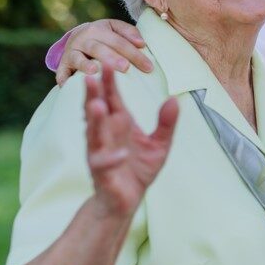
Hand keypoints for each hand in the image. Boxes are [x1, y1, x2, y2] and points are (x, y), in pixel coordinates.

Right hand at [57, 20, 152, 85]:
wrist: (77, 37)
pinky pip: (61, 72)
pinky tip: (68, 87)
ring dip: (85, 65)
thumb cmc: (104, 36)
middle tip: (126, 68)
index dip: (134, 54)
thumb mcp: (115, 28)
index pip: (119, 42)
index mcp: (99, 29)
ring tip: (95, 71)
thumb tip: (141, 43)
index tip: (149, 67)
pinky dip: (64, 79)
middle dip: (112, 58)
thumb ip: (129, 33)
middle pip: (99, 49)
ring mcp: (71, 52)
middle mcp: (83, 39)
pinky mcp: (63, 65)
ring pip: (78, 58)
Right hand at [85, 62, 178, 217]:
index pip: (112, 99)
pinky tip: (121, 154)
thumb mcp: (159, 145)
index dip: (109, 83)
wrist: (126, 201)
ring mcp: (101, 153)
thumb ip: (166, 124)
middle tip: (90, 76)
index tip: (108, 63)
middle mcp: (106, 135)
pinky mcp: (102, 173)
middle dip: (93, 95)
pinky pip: (104, 164)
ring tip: (96, 105)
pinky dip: (111, 158)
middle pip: (97, 111)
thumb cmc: (138, 169)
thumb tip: (174, 100)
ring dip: (94, 121)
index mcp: (119, 124)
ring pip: (94, 134)